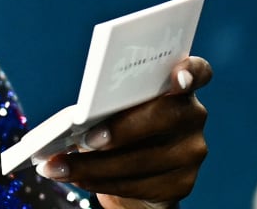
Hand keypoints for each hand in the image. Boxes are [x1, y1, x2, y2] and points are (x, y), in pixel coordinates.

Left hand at [36, 57, 212, 208]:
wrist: (134, 177)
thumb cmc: (119, 129)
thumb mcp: (113, 109)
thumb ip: (109, 101)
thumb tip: (78, 117)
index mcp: (177, 87)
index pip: (198, 72)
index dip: (191, 72)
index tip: (177, 75)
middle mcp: (191, 116)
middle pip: (165, 117)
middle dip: (122, 129)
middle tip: (85, 138)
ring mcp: (190, 152)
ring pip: (144, 158)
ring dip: (94, 164)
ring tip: (58, 164)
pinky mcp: (181, 184)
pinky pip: (138, 184)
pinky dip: (100, 181)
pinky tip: (75, 177)